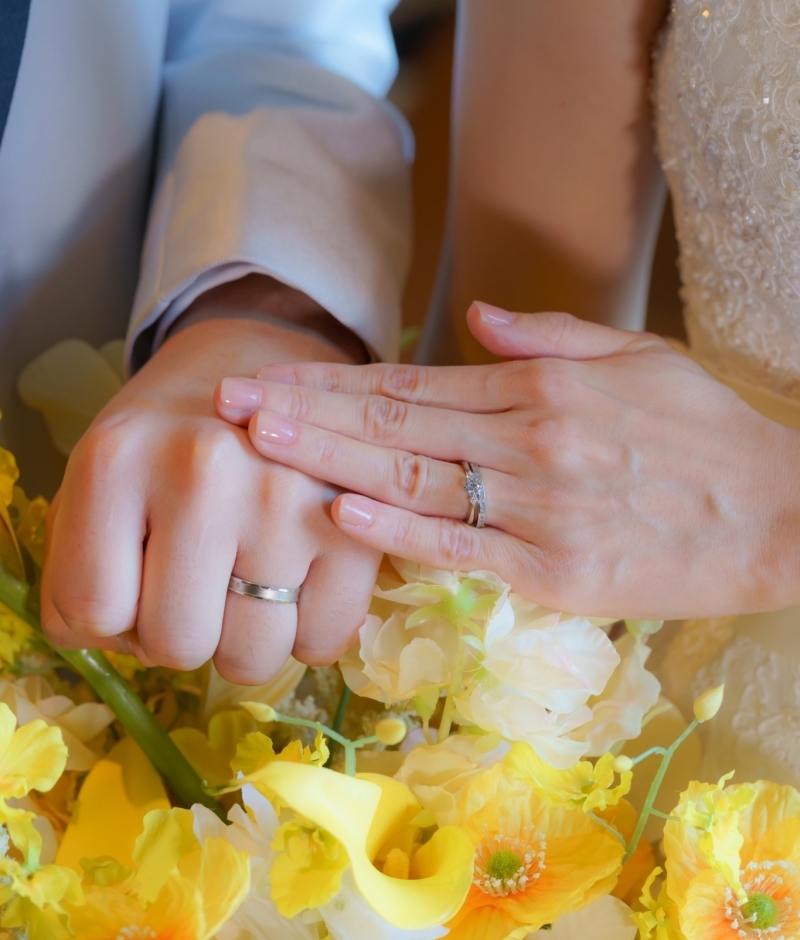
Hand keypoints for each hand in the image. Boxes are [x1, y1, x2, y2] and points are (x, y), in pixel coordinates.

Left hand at [42, 288, 379, 682]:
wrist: (254, 376)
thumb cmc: (163, 449)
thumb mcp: (91, 490)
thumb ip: (75, 576)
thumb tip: (109, 647)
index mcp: (116, 461)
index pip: (94, 610)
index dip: (112, 618)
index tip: (135, 582)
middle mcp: (203, 472)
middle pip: (178, 644)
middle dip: (181, 635)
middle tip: (193, 587)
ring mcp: (286, 499)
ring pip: (252, 658)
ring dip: (242, 644)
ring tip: (242, 586)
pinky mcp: (354, 528)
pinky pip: (321, 643)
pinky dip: (305, 636)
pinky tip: (294, 589)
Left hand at [215, 303, 799, 619]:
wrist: (775, 516)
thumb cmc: (703, 437)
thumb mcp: (637, 359)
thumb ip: (548, 336)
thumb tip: (472, 318)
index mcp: (539, 387)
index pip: (409, 383)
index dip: (330, 384)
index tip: (263, 379)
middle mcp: (527, 440)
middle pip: (393, 426)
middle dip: (302, 416)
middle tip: (226, 405)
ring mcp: (536, 508)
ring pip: (413, 482)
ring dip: (327, 464)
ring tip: (256, 448)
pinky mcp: (552, 570)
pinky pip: (462, 548)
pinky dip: (399, 533)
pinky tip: (341, 516)